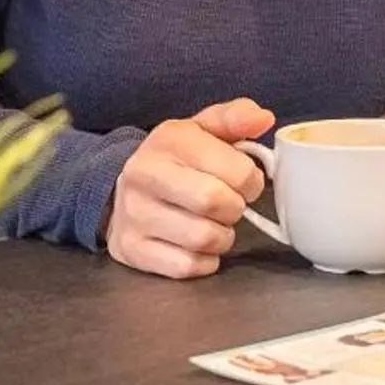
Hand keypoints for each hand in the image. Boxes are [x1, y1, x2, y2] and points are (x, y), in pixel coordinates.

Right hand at [104, 98, 274, 279]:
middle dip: (235, 208)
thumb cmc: (175, 159)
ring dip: (222, 237)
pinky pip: (186, 267)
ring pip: (203, 239)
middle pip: (214, 203)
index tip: (247, 182)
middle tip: (231, 204)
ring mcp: (133, 215)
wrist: (121, 191)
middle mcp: (144, 175)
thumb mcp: (203, 129)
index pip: (235, 169)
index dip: (252, 181)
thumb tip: (264, 119)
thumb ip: (236, 118)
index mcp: (168, 140)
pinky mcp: (131, 250)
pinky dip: (204, 261)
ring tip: (215, 223)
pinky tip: (199, 245)